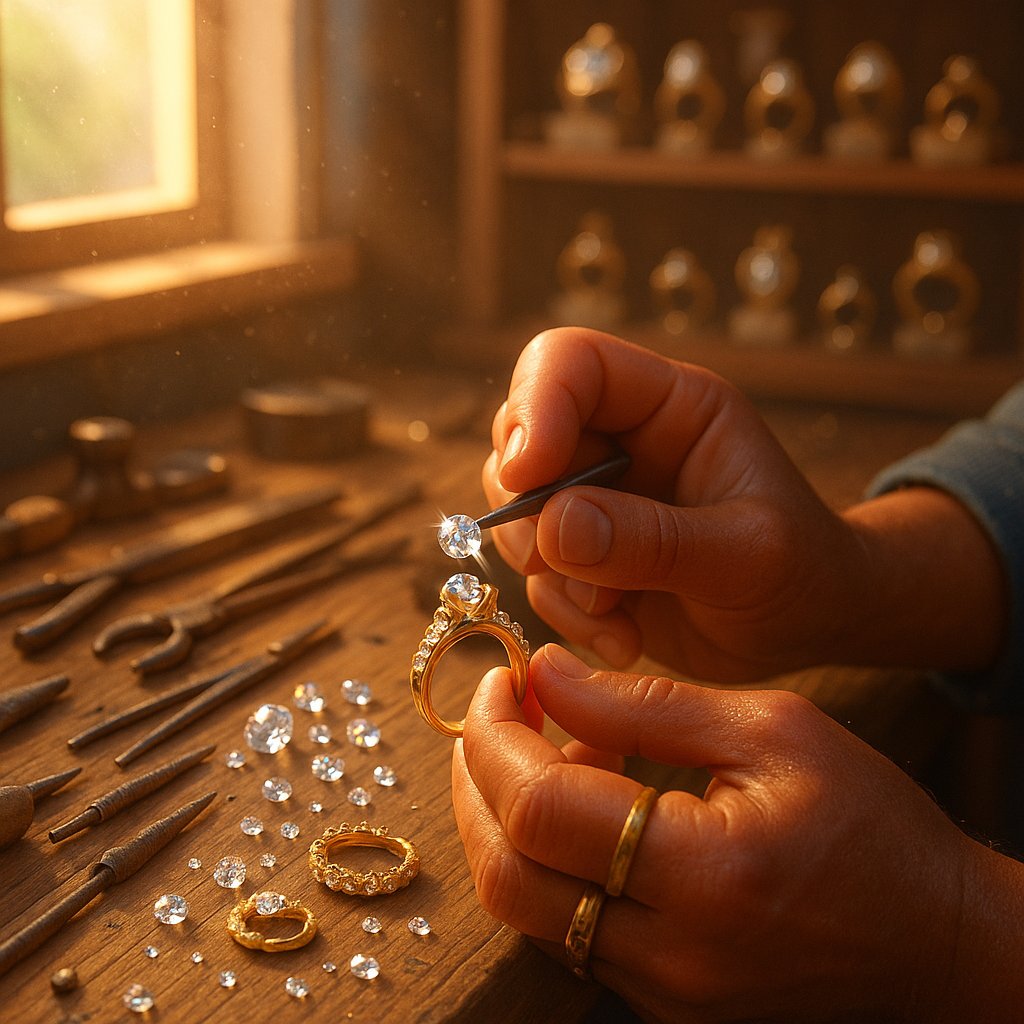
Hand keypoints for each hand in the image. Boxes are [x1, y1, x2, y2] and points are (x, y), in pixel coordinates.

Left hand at [452, 645, 1019, 1022]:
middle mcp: (671, 954)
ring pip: (523, 908)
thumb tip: (545, 671)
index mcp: (707, 874)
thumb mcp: (770, 729)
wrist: (934, 938)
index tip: (503, 678)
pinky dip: (543, 860)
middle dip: (476, 778)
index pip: (541, 808)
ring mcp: (660, 993)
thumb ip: (643, 701)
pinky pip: (561, 930)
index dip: (497, 734)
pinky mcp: (659, 1004)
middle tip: (499, 709)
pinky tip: (576, 808)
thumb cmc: (868, 820)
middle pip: (507, 872)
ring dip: (502, 818)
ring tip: (542, 747)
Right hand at [485, 328, 1004, 679]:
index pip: (572, 363)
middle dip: (529, 508)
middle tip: (558, 562)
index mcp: (670, 406)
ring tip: (614, 611)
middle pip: (520, 436)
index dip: (536, 405)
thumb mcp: (746, 556)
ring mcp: (597, 501)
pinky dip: (568, 614)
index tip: (526, 475)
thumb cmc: (802, 574)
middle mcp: (622, 442)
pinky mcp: (584, 557)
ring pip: (517, 511)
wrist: (808, 631)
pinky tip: (624, 636)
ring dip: (550, 573)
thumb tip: (555, 527)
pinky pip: (536, 576)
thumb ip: (655, 540)